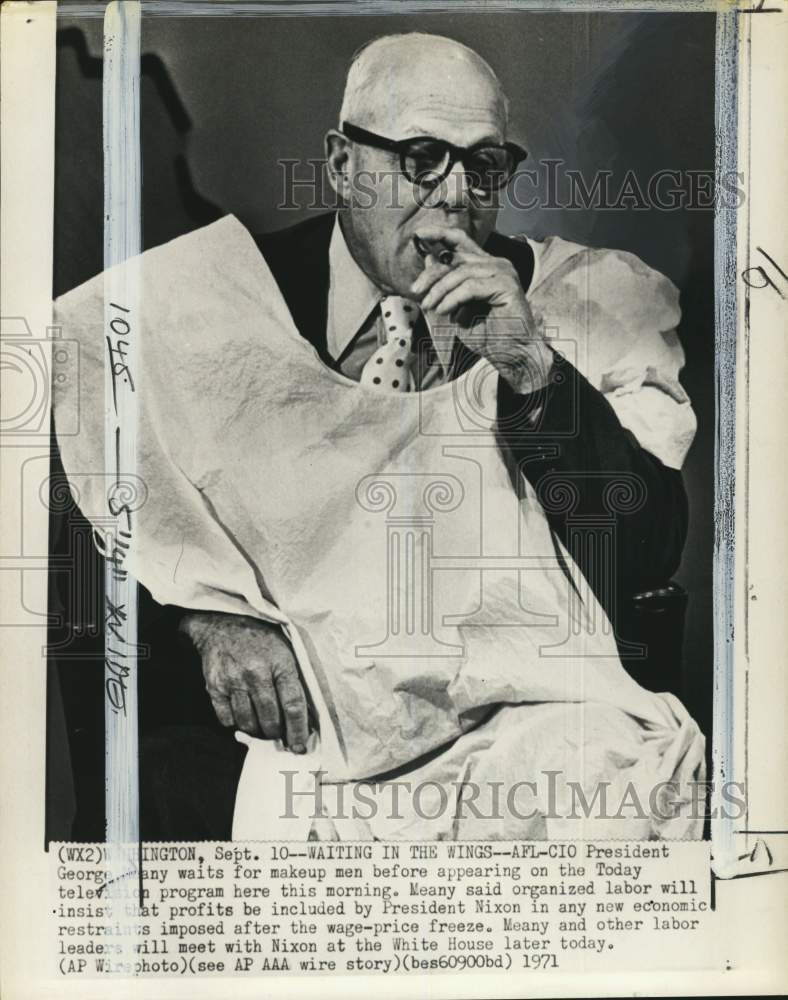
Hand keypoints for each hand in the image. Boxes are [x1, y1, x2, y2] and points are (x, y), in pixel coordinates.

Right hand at [180, 611, 308, 751]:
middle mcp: (257, 673)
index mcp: (280, 663)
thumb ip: (294, 680)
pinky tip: (242, 716)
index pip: (293, 705)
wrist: (222, 623)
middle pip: (271, 719)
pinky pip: (226, 719)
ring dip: (257, 731)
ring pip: (248, 723)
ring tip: (262, 727)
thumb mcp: (286, 650)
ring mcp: (234, 680)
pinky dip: (236, 723)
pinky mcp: (215, 686)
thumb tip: (304, 716)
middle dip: (277, 734)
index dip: (298, 731)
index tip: (300, 746)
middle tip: (279, 735)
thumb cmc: (261, 638)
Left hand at [409, 225, 552, 392]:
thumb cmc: (487, 335)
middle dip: (432, 274)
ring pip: (461, 272)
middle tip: (417, 290)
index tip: (419, 235)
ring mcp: (504, 273)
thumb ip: (445, 285)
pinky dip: (453, 298)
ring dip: (440, 290)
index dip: (440, 234)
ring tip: (430, 306)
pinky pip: (471, 287)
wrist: (512, 355)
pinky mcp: (507, 286)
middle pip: (455, 257)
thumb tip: (429, 259)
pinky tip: (444, 311)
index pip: (461, 241)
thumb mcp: (457, 308)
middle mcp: (496, 264)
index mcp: (485, 266)